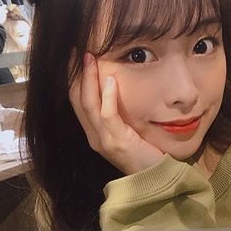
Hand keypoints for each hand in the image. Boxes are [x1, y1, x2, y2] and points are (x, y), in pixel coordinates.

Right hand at [69, 53, 163, 174]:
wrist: (156, 179)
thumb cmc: (146, 154)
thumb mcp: (128, 132)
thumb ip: (120, 115)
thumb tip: (118, 87)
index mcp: (94, 134)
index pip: (77, 102)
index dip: (74, 79)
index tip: (75, 58)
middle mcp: (94, 137)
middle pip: (77, 100)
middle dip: (75, 74)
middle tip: (77, 51)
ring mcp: (104, 141)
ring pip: (88, 105)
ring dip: (88, 79)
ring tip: (90, 58)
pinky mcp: (118, 142)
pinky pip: (107, 116)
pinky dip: (106, 97)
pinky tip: (109, 80)